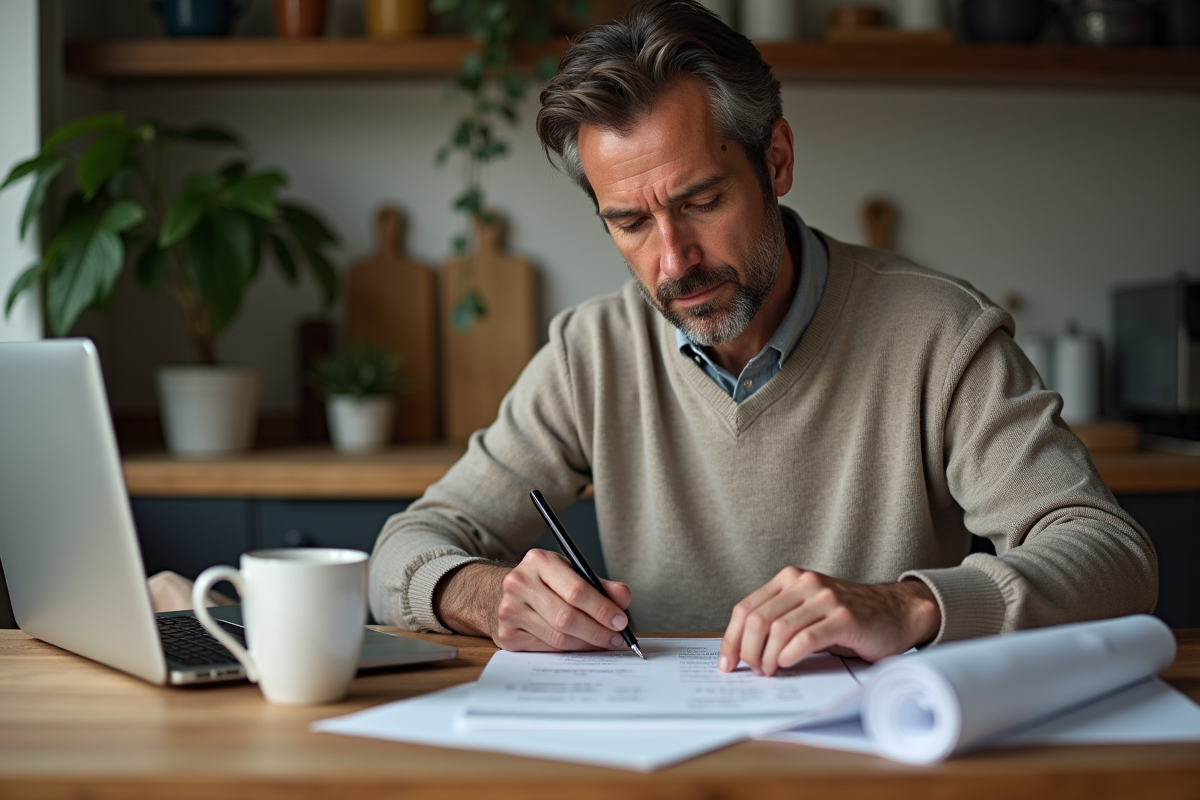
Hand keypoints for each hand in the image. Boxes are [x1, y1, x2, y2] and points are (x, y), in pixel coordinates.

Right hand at [433, 549, 632, 651]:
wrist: (497, 593)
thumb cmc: (542, 583)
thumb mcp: (568, 572)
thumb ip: (598, 584)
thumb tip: (623, 599)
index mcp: (538, 561)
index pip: (577, 590)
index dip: (602, 609)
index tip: (621, 621)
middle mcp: (519, 583)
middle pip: (567, 618)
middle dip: (598, 631)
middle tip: (616, 638)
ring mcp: (509, 611)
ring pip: (558, 637)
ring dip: (586, 644)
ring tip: (604, 642)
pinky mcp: (506, 635)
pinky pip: (546, 648)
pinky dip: (568, 650)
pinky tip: (580, 645)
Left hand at [718, 567, 940, 675]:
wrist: (895, 613)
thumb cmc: (847, 618)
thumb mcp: (807, 611)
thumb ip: (778, 621)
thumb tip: (744, 652)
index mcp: (789, 579)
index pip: (745, 608)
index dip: (731, 639)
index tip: (726, 663)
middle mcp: (804, 583)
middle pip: (757, 619)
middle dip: (748, 651)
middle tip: (754, 671)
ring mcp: (825, 598)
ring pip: (778, 629)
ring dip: (768, 657)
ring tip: (770, 671)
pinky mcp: (844, 617)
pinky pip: (806, 637)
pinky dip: (790, 654)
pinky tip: (787, 664)